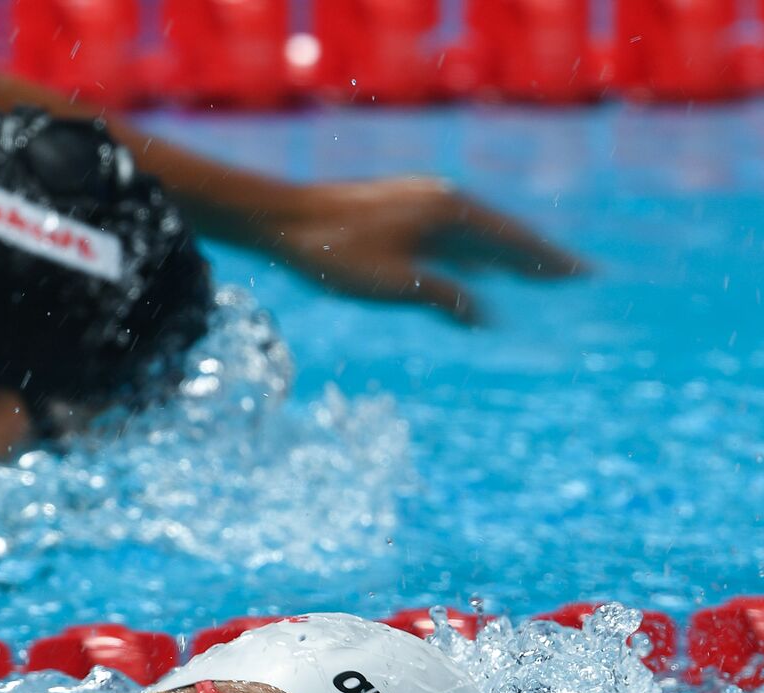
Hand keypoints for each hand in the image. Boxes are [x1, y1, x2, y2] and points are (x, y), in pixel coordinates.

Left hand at [273, 178, 579, 322]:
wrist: (283, 219)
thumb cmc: (337, 253)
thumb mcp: (396, 285)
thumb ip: (445, 299)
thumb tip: (483, 318)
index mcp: (450, 211)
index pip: (515, 240)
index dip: (550, 263)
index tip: (585, 276)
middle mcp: (442, 199)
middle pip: (502, 234)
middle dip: (537, 260)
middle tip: (574, 279)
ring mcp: (420, 202)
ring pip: (475, 235)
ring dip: (505, 258)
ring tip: (537, 279)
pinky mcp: (399, 211)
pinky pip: (449, 236)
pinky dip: (470, 257)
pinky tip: (476, 275)